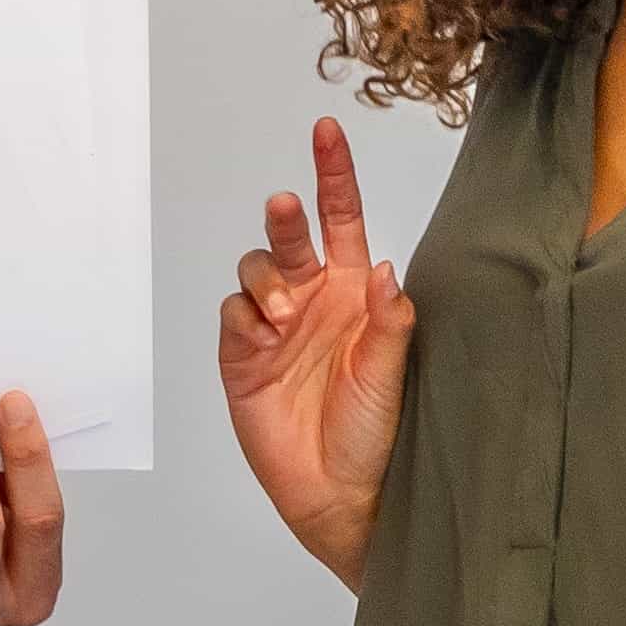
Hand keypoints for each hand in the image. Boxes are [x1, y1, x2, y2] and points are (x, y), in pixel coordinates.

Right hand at [217, 122, 419, 583]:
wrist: (339, 494)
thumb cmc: (377, 435)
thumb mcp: (392, 374)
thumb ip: (388, 322)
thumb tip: (383, 268)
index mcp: (355, 293)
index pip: (343, 220)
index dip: (335, 174)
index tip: (327, 131)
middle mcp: (313, 300)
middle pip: (292, 235)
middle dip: (287, 215)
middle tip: (287, 207)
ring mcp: (274, 327)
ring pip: (256, 268)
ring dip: (267, 278)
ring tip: (284, 315)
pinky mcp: (242, 357)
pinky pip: (233, 313)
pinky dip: (244, 315)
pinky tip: (263, 337)